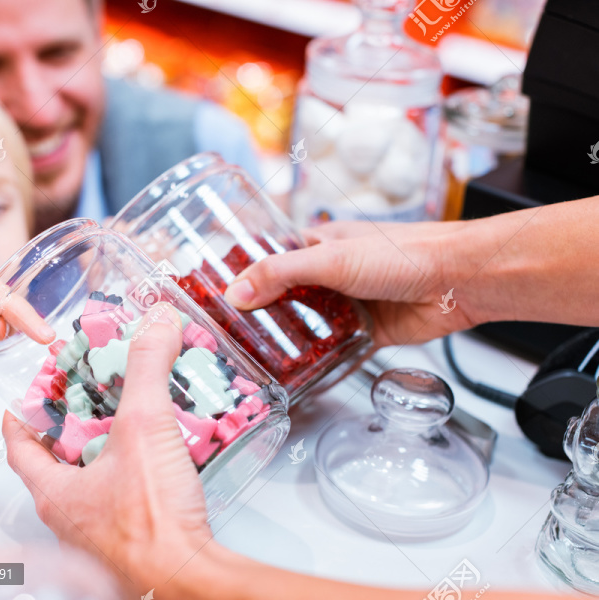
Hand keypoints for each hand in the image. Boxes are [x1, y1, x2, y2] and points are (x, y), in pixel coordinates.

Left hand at [3, 303, 211, 594]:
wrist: (189, 576)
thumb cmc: (152, 521)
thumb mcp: (145, 425)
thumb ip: (148, 368)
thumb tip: (156, 322)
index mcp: (54, 491)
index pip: (18, 445)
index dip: (21, 412)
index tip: (31, 389)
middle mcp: (69, 516)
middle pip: (56, 459)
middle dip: (72, 422)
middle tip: (90, 391)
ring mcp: (98, 532)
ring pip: (90, 479)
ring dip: (104, 446)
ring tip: (128, 415)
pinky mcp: (131, 540)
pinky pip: (121, 496)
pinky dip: (132, 470)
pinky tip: (159, 453)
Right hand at [224, 219, 476, 347]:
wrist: (459, 281)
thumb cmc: (404, 254)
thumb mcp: (331, 259)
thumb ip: (281, 274)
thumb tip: (237, 291)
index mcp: (319, 245)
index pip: (270, 258)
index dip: (244, 275)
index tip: (217, 296)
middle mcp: (331, 273)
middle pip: (285, 295)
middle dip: (262, 313)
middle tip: (232, 335)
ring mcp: (348, 302)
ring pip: (308, 323)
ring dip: (289, 338)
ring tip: (257, 358)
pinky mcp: (366, 330)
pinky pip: (335, 347)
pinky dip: (320, 359)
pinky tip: (300, 373)